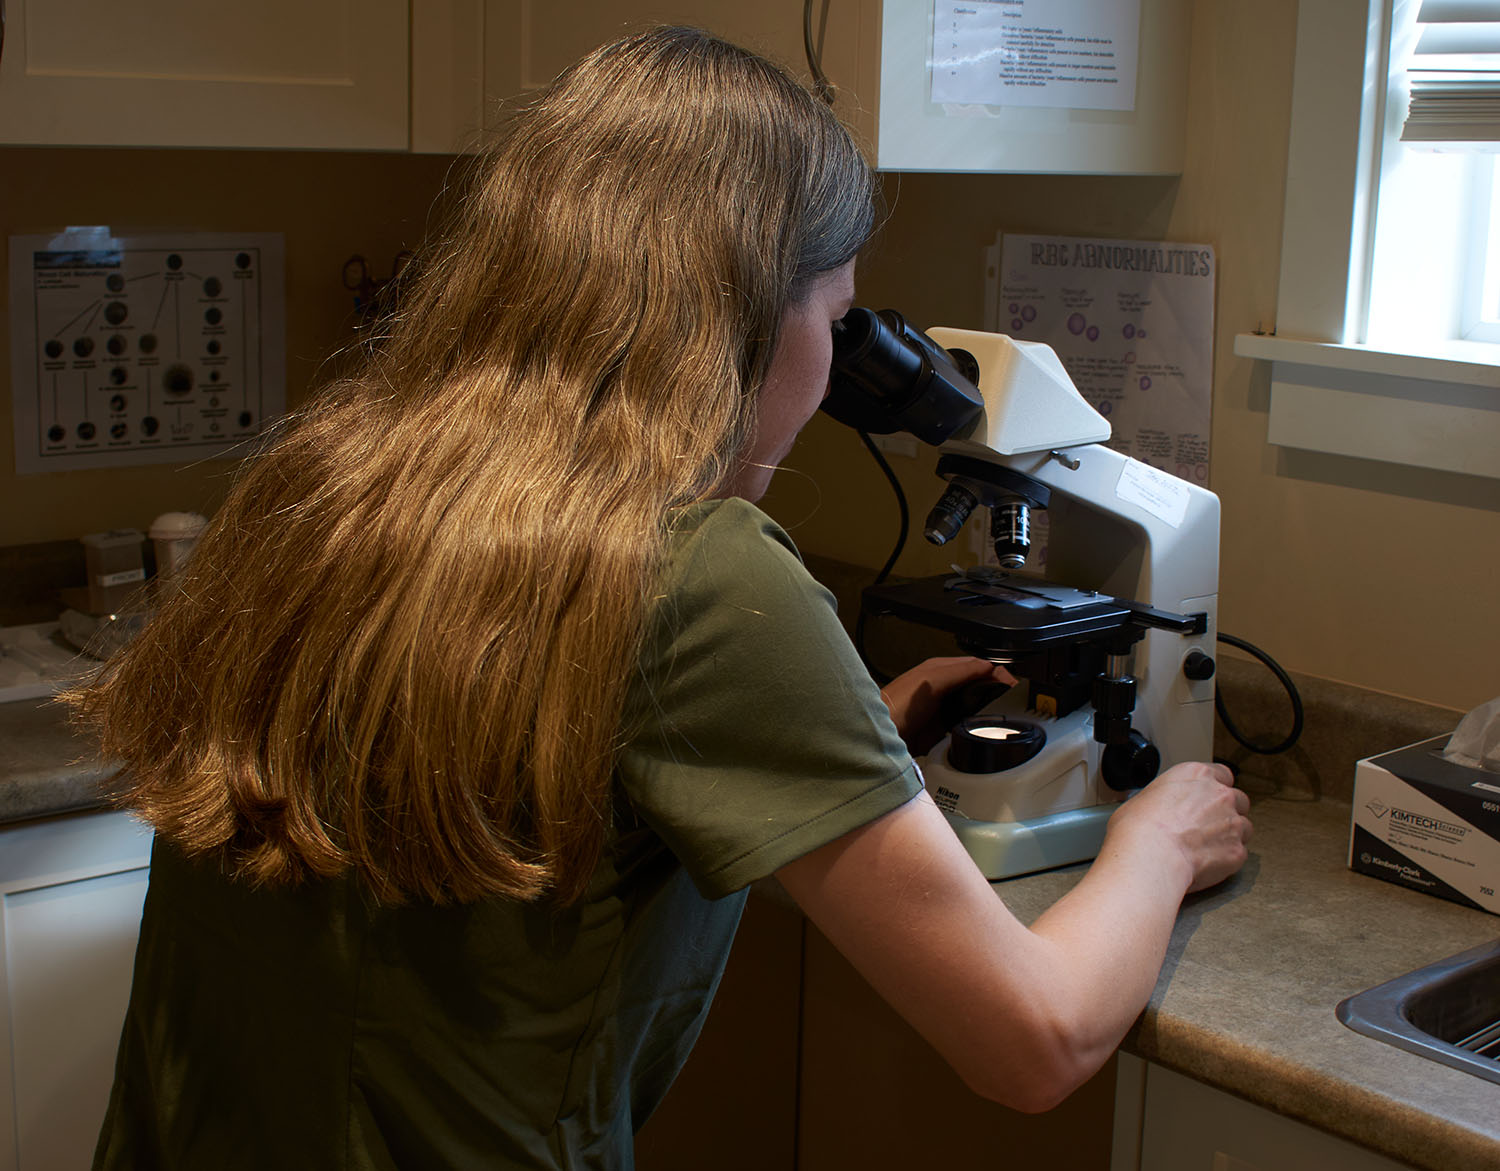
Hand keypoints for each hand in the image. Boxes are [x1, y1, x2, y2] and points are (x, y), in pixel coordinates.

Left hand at [879, 656, 1015, 754]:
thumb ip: (961, 671)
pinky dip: (976, 726)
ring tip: (1003, 714)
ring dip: (987, 709)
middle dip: (996, 690)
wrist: (884, 735)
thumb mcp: (933, 680)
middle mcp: (943, 688)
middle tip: (1013, 699)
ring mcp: (943, 709)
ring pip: (974, 706)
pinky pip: (966, 726)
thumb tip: (989, 666)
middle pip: (978, 686)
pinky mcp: (942, 730)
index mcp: (941, 669)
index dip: (996, 672)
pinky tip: (982, 729)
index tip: (1011, 683)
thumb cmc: (900, 703)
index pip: (977, 665)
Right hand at [1105, 761, 1251, 892]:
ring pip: (1244, 827)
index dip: (1216, 788)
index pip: (1222, 773)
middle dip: (1226, 812)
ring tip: (1207, 847)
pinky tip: (1207, 863)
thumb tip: (1155, 809)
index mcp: (1196, 775)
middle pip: (1238, 800)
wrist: (1150, 853)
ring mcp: (1232, 823)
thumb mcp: (1141, 798)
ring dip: (1230, 835)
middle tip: (1207, 825)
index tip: (1209, 797)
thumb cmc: (1139, 826)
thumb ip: (1162, 799)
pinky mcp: (1236, 851)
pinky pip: (1239, 853)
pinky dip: (1227, 859)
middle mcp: (1220, 795)